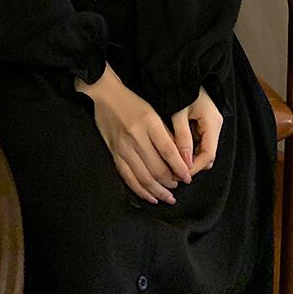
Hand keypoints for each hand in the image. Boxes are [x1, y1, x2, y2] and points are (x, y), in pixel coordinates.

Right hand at [75, 64, 191, 204]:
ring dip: (157, 191)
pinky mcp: (114, 154)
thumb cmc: (132, 102)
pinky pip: (127, 177)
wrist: (104, 96)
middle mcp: (136, 137)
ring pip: (143, 177)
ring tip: (168, 197)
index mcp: (149, 123)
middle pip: (156, 168)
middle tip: (178, 186)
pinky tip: (149, 197)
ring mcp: (123, 147)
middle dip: (170, 182)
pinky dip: (140, 190)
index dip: (180, 168)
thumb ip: (166, 134)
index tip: (188, 177)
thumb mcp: (153, 112)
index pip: (169, 152)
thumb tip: (180, 158)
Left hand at [171, 86, 223, 177]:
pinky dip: (188, 148)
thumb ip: (181, 137)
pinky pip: (199, 142)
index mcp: (212, 122)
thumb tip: (184, 163)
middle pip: (207, 154)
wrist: (181, 71)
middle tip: (173, 171)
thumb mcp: (178, 113)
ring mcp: (211, 125)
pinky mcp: (204, 123)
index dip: (194, 167)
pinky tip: (175, 150)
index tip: (180, 174)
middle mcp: (215, 125)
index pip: (208, 154)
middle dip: (192, 164)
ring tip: (172, 162)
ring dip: (189, 157)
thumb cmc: (179, 88)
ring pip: (203, 149)